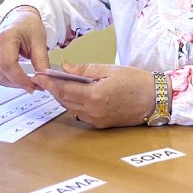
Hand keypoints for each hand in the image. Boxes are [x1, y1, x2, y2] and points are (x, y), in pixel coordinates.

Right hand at [0, 8, 48, 90]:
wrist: (19, 20)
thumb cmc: (28, 27)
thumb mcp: (39, 42)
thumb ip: (42, 61)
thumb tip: (44, 79)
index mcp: (4, 38)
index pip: (8, 65)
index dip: (20, 79)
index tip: (33, 86)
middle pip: (2, 73)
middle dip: (19, 83)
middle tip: (35, 85)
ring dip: (14, 84)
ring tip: (28, 81)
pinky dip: (7, 81)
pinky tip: (18, 78)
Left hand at [30, 63, 155, 128]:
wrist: (154, 99)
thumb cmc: (136, 81)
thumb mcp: (109, 69)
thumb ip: (84, 69)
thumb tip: (65, 67)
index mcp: (94, 95)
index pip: (63, 89)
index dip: (48, 82)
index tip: (38, 76)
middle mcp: (93, 111)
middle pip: (64, 100)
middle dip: (54, 89)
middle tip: (45, 78)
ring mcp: (96, 120)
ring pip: (71, 108)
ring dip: (64, 96)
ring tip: (60, 84)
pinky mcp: (101, 125)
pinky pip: (81, 114)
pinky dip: (75, 103)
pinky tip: (77, 94)